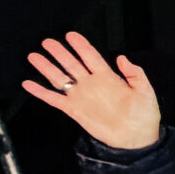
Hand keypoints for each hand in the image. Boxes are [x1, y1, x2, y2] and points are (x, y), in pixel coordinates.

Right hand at [21, 32, 160, 148]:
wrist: (136, 138)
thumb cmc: (144, 115)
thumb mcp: (145, 90)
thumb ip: (135, 73)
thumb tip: (122, 57)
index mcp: (108, 77)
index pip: (91, 57)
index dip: (81, 46)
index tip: (71, 35)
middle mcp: (92, 84)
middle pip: (71, 64)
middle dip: (59, 52)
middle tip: (47, 41)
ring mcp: (81, 96)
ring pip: (60, 78)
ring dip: (46, 67)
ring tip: (34, 56)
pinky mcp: (74, 110)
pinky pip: (54, 99)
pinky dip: (41, 92)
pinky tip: (29, 84)